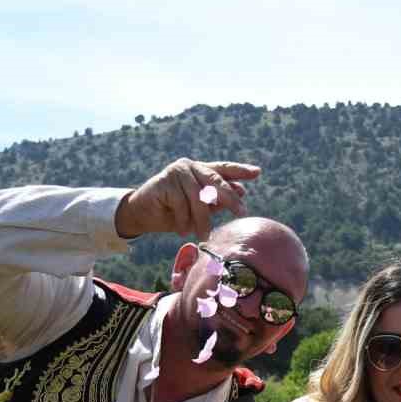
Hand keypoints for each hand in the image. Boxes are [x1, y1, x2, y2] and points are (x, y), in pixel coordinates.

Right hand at [116, 158, 260, 238]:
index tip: (257, 172)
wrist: (143, 215)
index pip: (223, 169)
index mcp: (201, 171)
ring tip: (203, 235)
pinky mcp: (165, 180)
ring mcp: (177, 171)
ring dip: (202, 220)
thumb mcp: (199, 209)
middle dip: (229, 198)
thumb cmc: (173, 213)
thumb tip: (241, 193)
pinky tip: (182, 230)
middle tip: (241, 213)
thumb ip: (217, 201)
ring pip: (199, 197)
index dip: (240, 170)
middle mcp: (191, 167)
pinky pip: (182, 204)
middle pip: (215, 181)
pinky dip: (184, 220)